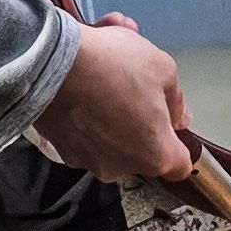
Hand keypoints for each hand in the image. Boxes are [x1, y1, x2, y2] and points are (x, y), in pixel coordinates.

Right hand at [30, 15, 192, 184]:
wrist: (50, 63)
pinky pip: (82, 129)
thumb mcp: (163, 69)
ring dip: (110, 106)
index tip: (169, 120)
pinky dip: (84, 109)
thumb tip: (177, 119)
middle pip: (141, 146)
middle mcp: (122, 167)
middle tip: (133, 79)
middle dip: (139, 115)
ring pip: (110, 134)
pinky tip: (81, 77)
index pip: (180, 165)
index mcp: (155, 155)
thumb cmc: (114, 66)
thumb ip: (176, 101)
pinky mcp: (62, 149)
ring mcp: (89, 161)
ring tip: (103, 66)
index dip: (178, 141)